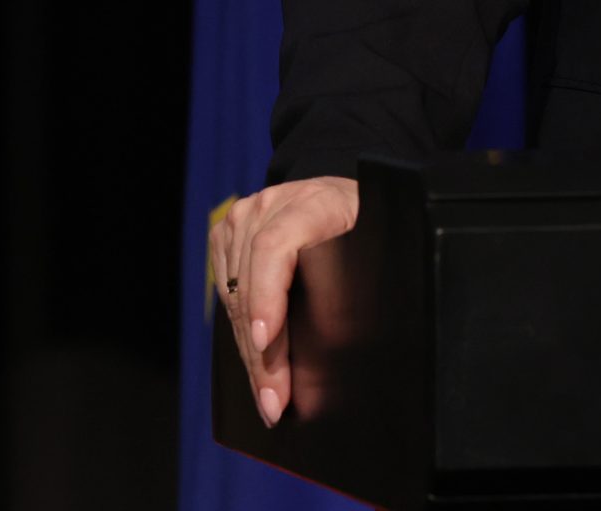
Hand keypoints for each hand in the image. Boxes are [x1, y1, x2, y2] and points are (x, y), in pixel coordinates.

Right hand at [209, 175, 357, 425]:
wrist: (345, 197)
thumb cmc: (366, 227)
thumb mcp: (374, 246)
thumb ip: (355, 283)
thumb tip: (337, 343)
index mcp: (315, 202)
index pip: (275, 246)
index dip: (266, 295)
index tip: (264, 340)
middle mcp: (272, 205)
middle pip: (252, 283)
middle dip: (262, 352)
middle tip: (273, 402)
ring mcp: (245, 218)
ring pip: (235, 295)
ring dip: (249, 352)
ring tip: (266, 396)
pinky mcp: (229, 235)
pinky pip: (226, 291)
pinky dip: (241, 332)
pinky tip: (255, 365)